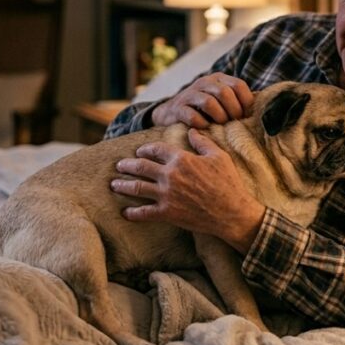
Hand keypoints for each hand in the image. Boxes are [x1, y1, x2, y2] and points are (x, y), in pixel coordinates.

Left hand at [110, 129, 265, 253]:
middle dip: (126, 165)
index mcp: (181, 159)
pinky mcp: (167, 213)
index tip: (140, 151)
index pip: (155, 149)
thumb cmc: (228, 183)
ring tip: (113, 185)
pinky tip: (125, 213)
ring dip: (122, 185)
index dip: (145, 149)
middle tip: (119, 166)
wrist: (231, 212)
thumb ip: (203, 142)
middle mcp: (170, 175)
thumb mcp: (219, 157)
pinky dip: (132, 213)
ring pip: (137, 188)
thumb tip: (192, 130)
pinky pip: (144, 213)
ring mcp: (166, 195)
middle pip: (140, 167)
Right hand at [151, 73, 253, 128]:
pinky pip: (192, 116)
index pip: (239, 85)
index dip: (246, 102)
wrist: (170, 112)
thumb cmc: (203, 110)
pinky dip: (202, 124)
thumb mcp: (220, 99)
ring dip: (219, 117)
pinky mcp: (178, 108)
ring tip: (221, 125)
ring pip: (210, 103)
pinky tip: (205, 127)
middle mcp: (204, 83)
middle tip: (234, 122)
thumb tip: (262, 108)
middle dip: (233, 111)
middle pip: (225, 93)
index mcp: (218, 79)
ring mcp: (189, 94)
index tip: (246, 116)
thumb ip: (237, 100)